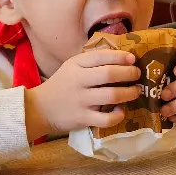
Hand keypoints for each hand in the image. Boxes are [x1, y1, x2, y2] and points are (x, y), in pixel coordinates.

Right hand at [25, 50, 140, 140]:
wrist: (39, 109)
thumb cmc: (61, 85)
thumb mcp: (71, 67)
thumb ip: (91, 62)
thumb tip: (122, 58)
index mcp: (76, 65)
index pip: (101, 56)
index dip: (120, 56)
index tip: (132, 59)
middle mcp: (78, 81)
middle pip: (109, 74)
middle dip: (129, 73)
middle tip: (136, 75)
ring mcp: (81, 101)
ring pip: (112, 95)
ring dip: (129, 93)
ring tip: (135, 92)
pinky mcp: (83, 119)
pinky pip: (106, 119)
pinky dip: (118, 115)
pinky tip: (121, 111)